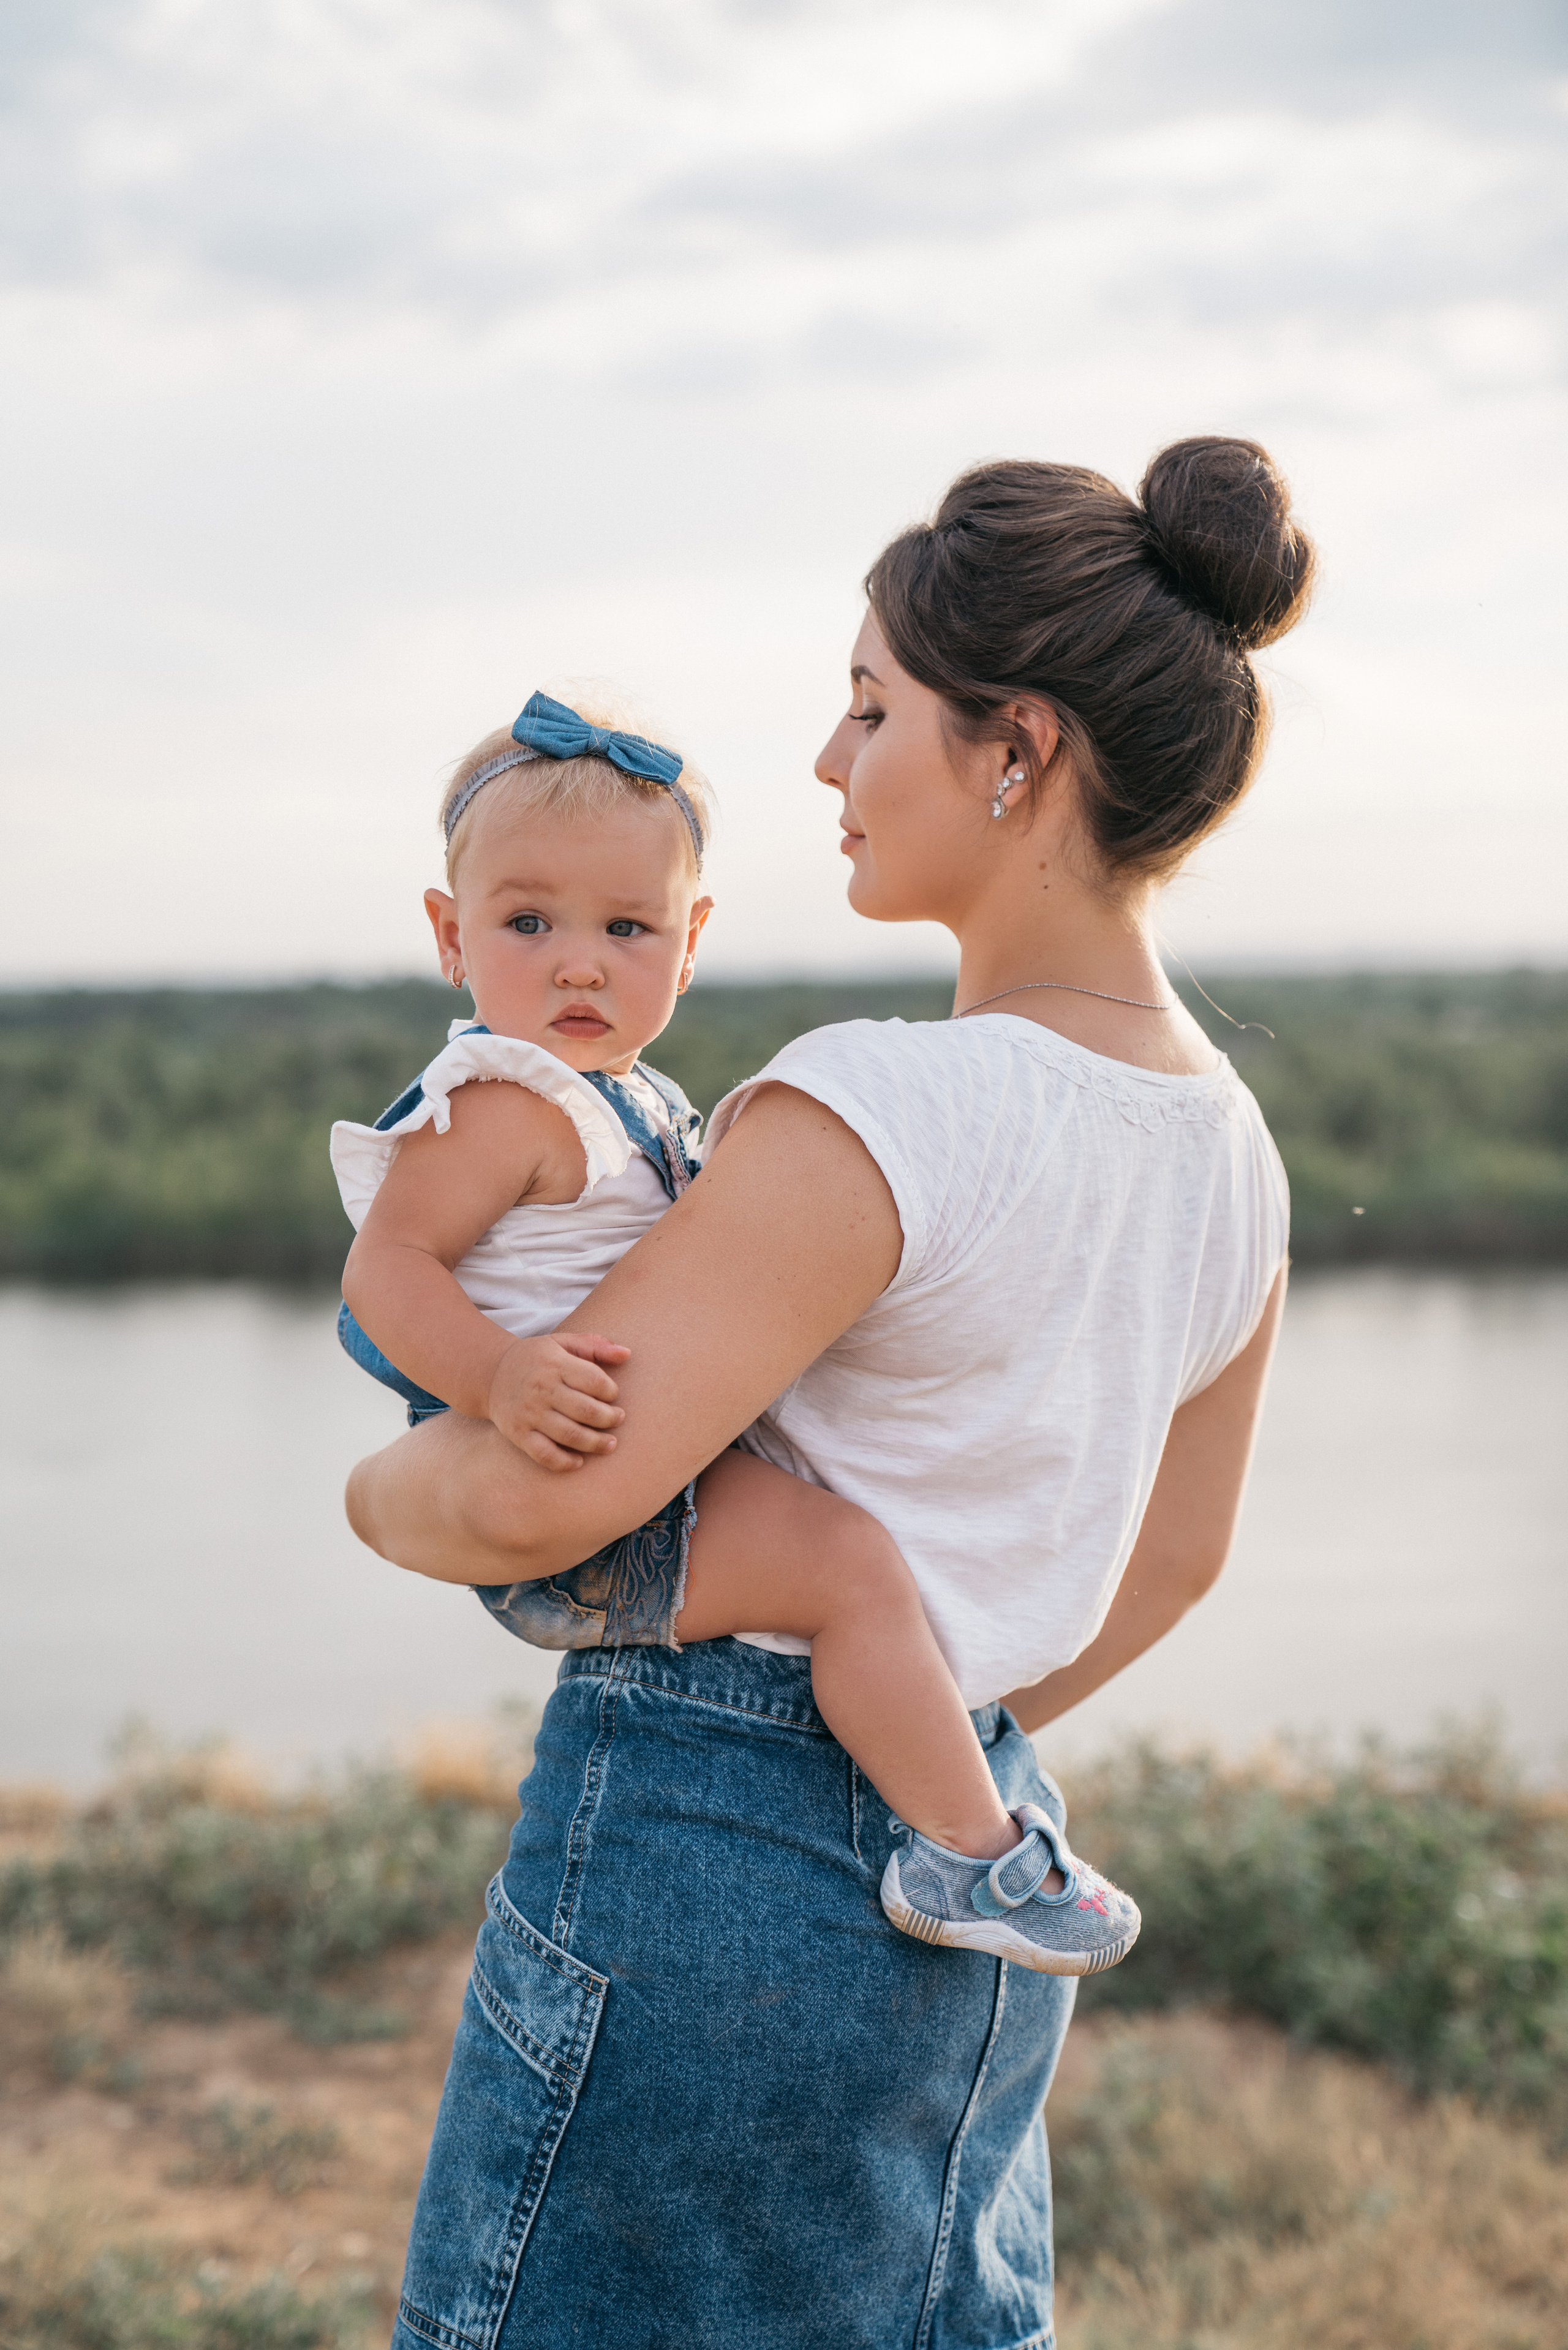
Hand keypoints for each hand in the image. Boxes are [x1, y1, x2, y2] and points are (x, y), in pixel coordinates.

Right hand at [487, 1332, 629, 1471]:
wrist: (491, 1373)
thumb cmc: (537, 1359)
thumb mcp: (562, 1343)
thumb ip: (595, 1346)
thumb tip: (627, 1353)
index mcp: (555, 1364)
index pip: (593, 1380)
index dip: (611, 1391)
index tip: (613, 1396)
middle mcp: (541, 1389)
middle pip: (586, 1411)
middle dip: (609, 1419)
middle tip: (619, 1419)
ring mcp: (529, 1413)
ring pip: (570, 1435)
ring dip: (596, 1443)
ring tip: (610, 1444)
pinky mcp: (518, 1434)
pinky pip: (544, 1455)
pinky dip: (564, 1463)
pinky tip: (579, 1461)